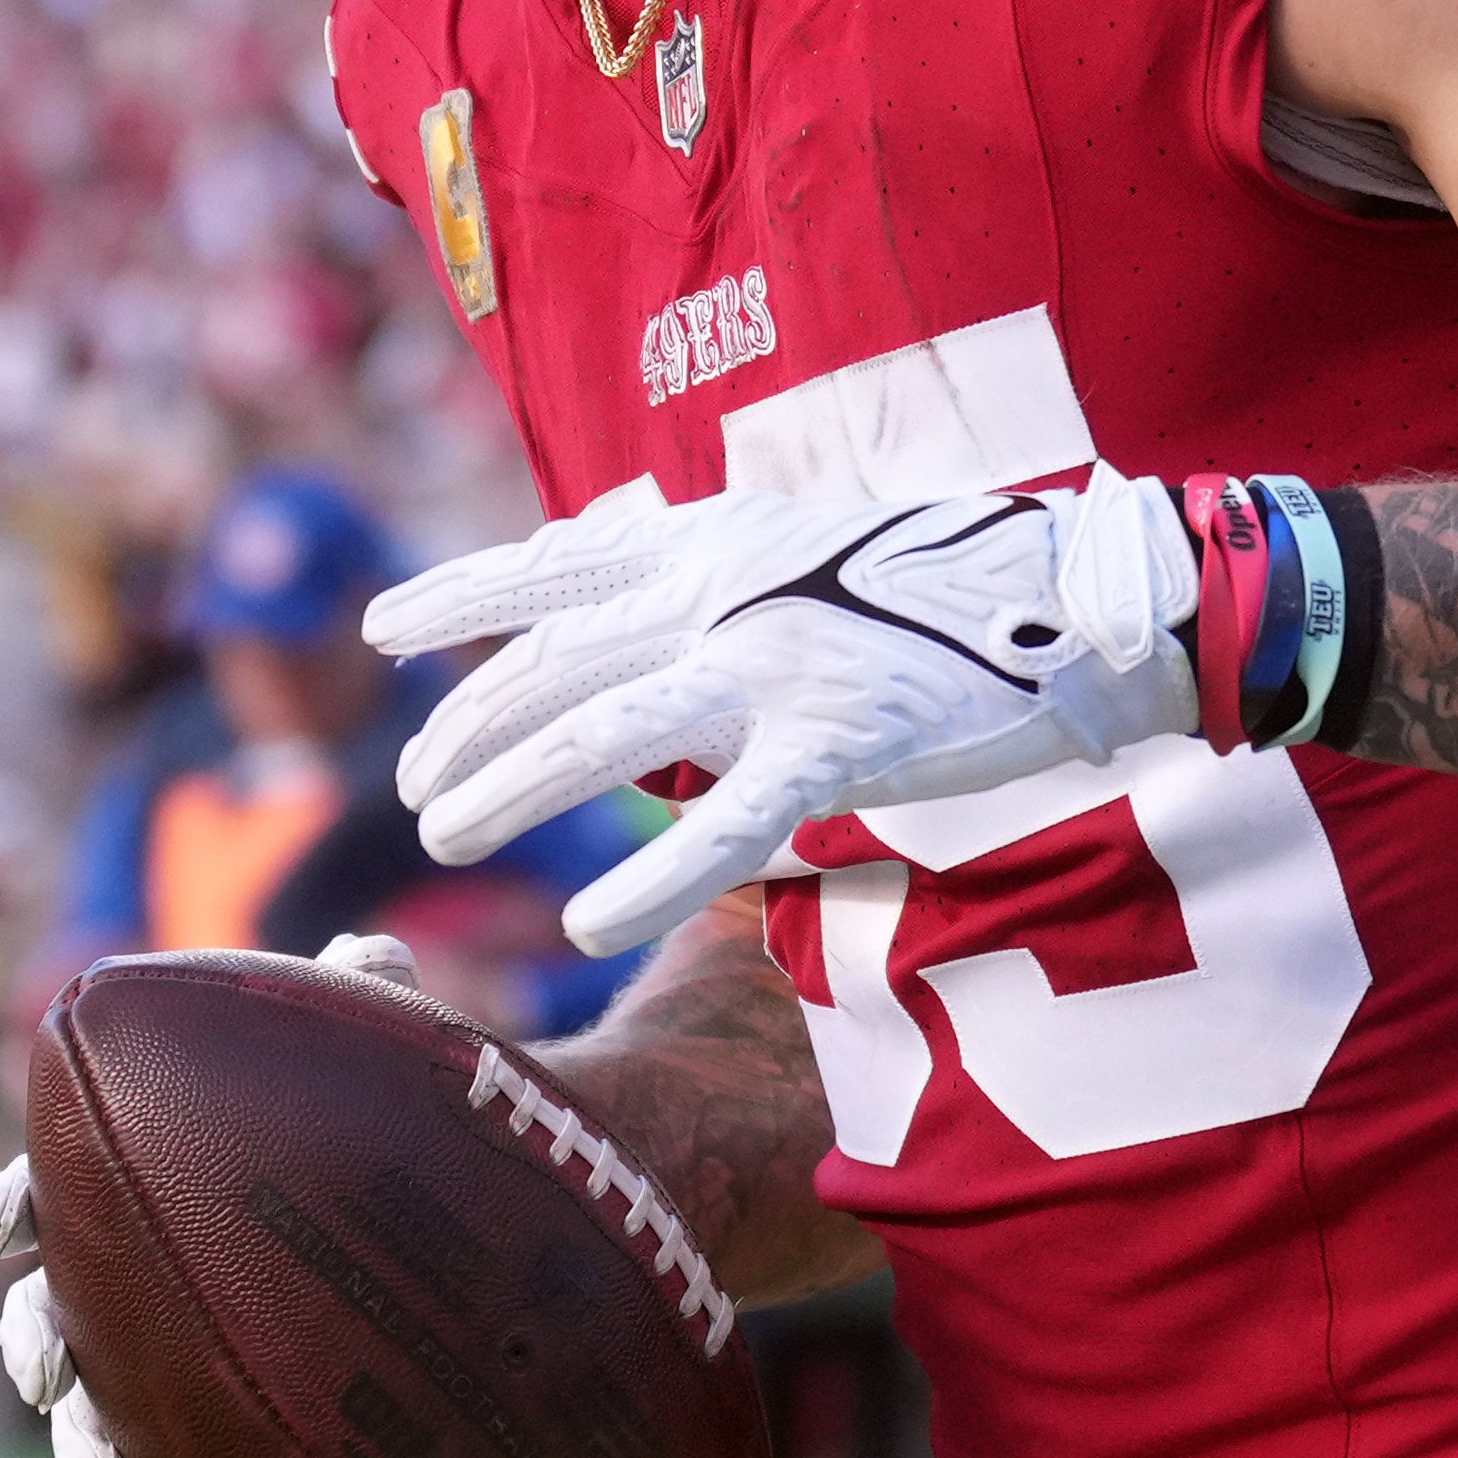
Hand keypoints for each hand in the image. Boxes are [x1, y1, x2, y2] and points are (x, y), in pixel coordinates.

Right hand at [0, 931, 425, 1457]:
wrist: (436, 1204)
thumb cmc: (384, 1111)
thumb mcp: (380, 1046)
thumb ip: (364, 998)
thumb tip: (366, 958)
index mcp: (143, 1174)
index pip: (52, 1183)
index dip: (17, 1202)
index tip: (4, 1225)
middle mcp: (133, 1266)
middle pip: (49, 1308)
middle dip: (39, 1348)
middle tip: (54, 1377)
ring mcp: (166, 1354)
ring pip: (95, 1410)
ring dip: (91, 1451)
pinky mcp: (214, 1428)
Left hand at [368, 473, 1199, 955]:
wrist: (1074, 596)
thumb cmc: (934, 582)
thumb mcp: (795, 545)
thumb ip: (701, 573)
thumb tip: (603, 599)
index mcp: (711, 537)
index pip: (551, 564)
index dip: (459, 598)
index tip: (383, 630)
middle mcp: (723, 588)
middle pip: (555, 663)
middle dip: (469, 730)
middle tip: (417, 793)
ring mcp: (777, 663)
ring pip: (605, 732)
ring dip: (509, 788)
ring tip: (441, 836)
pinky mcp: (841, 741)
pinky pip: (724, 824)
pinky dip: (648, 876)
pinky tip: (585, 921)